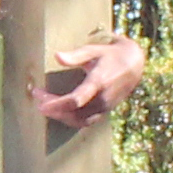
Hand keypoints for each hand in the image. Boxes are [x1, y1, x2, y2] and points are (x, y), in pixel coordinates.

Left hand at [27, 33, 148, 125]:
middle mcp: (102, 98)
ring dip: (59, 116)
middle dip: (53, 108)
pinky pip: (85, 122)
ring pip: (78, 121)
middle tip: (37, 99)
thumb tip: (56, 56)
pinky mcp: (105, 111)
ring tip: (44, 106)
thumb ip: (75, 56)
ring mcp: (105, 107)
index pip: (75, 100)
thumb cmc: (111, 55)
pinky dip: (70, 119)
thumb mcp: (94, 50)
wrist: (135, 64)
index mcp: (99, 82)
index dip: (56, 103)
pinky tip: (58, 111)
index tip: (40, 98)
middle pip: (73, 112)